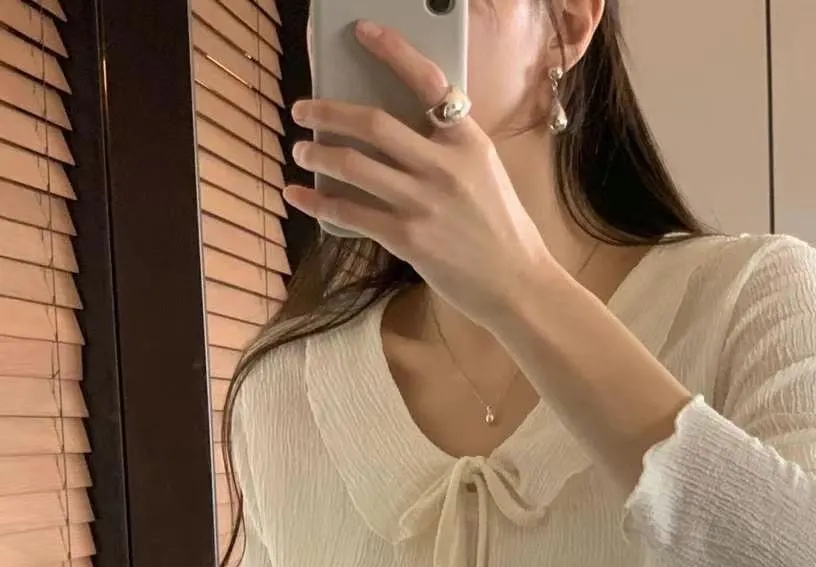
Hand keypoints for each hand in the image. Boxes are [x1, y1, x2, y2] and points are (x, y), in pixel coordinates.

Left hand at [286, 21, 551, 326]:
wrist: (516, 284)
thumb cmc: (501, 230)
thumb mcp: (485, 172)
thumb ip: (449, 147)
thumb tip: (401, 130)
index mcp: (468, 141)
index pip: (428, 81)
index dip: (392, 51)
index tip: (363, 32)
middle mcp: (444, 167)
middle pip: (373, 123)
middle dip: (328, 112)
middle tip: (304, 109)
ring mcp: (424, 204)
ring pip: (354, 166)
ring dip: (318, 154)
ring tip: (302, 150)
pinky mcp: (408, 239)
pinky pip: (351, 213)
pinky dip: (318, 202)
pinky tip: (298, 195)